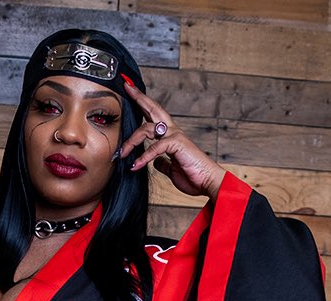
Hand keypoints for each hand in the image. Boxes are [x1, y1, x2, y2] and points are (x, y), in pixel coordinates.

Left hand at [120, 77, 225, 200]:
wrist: (208, 182)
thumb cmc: (193, 176)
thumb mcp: (172, 169)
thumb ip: (162, 162)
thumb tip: (155, 161)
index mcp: (171, 135)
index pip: (154, 116)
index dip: (143, 103)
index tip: (131, 91)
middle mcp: (173, 131)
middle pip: (153, 109)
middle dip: (139, 98)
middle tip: (127, 88)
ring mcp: (175, 135)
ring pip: (147, 129)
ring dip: (131, 141)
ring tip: (122, 153)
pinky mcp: (177, 144)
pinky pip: (155, 148)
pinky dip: (143, 158)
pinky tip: (135, 166)